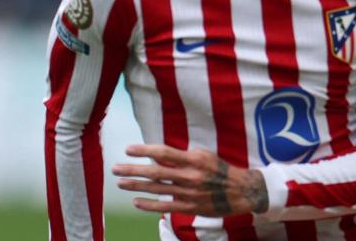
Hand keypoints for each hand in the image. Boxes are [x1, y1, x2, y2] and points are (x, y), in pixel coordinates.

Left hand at [112, 144, 268, 215]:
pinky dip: (148, 204)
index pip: (164, 153)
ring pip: (156, 189)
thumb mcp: (204, 156)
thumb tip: (159, 155)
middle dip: (133, 169)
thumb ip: (183, 156)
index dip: (144, 150)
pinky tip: (136, 200)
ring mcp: (189, 193)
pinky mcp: (190, 207)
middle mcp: (190, 176)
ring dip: (136, 185)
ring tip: (120, 182)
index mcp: (194, 160)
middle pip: (155, 172)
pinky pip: (164, 205)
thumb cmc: (220, 170)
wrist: (240, 191)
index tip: (128, 149)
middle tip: (115, 168)